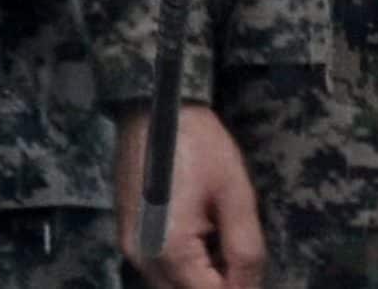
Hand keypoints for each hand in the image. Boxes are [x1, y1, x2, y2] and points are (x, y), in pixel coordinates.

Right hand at [113, 99, 266, 288]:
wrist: (154, 106)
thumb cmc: (199, 144)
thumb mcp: (235, 195)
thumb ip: (245, 250)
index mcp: (170, 252)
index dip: (238, 287)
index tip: (249, 265)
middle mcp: (143, 259)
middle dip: (217, 282)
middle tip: (235, 249)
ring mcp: (131, 249)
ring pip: (171, 286)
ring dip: (199, 276)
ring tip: (217, 237)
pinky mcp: (127, 237)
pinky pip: (159, 269)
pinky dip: (182, 264)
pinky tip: (199, 234)